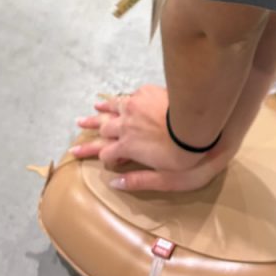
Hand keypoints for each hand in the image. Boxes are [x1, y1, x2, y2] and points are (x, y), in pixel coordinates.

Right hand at [71, 85, 236, 192]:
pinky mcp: (145, 92)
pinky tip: (114, 100)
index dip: (100, 157)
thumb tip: (115, 183)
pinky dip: (117, 100)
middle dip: (91, 132)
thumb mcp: (164, 177)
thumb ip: (138, 180)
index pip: (106, 153)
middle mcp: (126, 124)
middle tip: (77, 129)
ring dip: (100, 112)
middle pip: (103, 128)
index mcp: (128, 146)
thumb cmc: (183, 155)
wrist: (198, 122)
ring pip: (112, 108)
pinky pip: (128, 96)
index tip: (95, 159)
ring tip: (89, 113)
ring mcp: (135, 105)